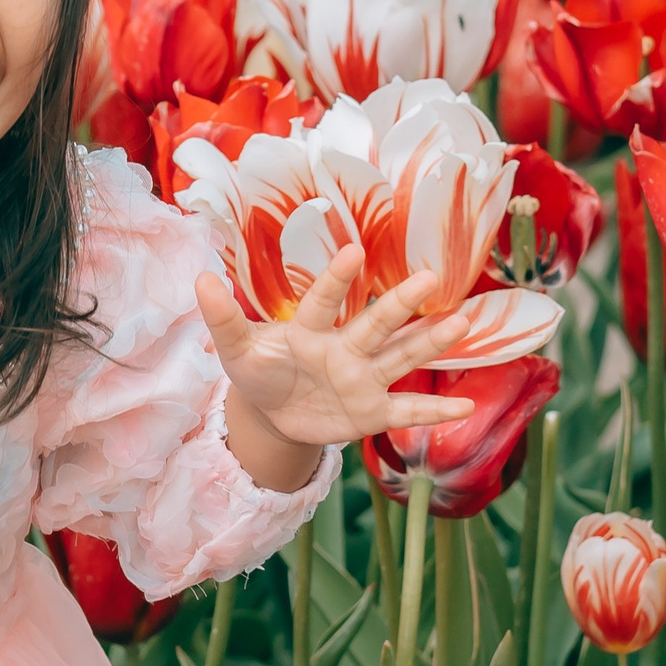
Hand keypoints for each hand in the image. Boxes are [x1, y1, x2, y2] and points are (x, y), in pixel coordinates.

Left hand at [198, 250, 476, 482]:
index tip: (353, 251)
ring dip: (431, 342)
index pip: (324, 300)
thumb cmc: (259, 370)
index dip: (337, 279)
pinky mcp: (373, 410)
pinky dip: (434, 412)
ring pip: (401, 356)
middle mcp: (345, 347)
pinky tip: (465, 406)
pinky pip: (407, 410)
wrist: (274, 414)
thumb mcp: (236, 349)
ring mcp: (364, 377)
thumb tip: (200, 277)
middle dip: (401, 303)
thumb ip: (222, 317)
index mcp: (310, 328)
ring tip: (462, 322)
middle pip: (376, 323)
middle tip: (430, 276)